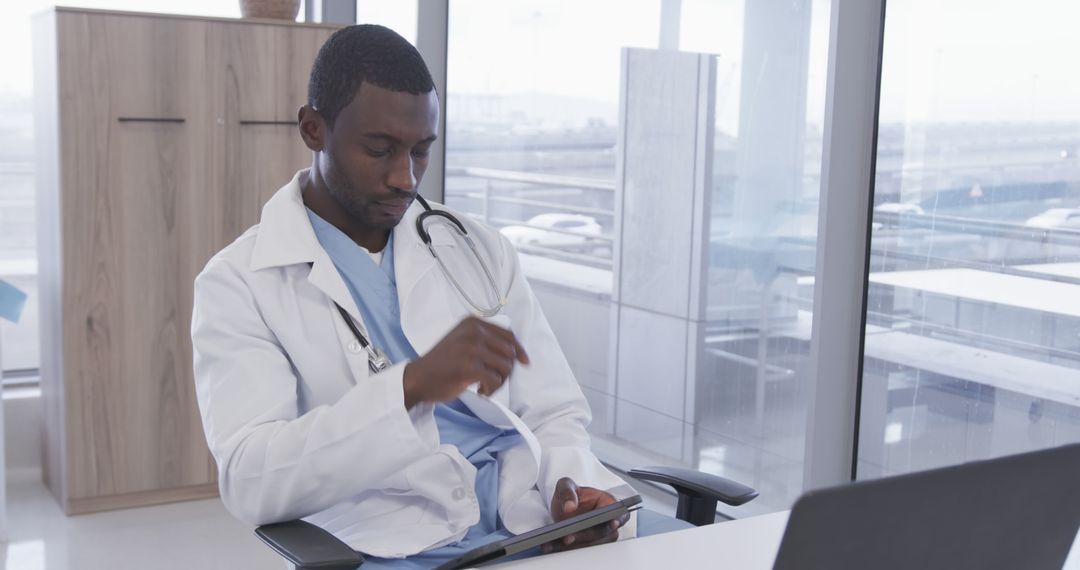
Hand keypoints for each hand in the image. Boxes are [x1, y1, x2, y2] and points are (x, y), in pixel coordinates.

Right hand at [402, 316, 528, 407]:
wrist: (418, 378)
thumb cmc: (442, 364)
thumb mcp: (463, 341)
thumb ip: (485, 341)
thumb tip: (517, 352)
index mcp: (473, 322)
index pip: (508, 334)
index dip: (519, 350)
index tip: (524, 362)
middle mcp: (473, 331)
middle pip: (510, 352)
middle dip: (506, 370)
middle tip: (492, 380)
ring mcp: (471, 348)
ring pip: (505, 367)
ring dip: (499, 382)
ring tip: (484, 386)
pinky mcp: (469, 366)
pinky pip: (496, 380)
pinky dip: (491, 389)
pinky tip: (479, 390)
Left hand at [542, 477, 627, 553]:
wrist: (563, 508)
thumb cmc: (570, 495)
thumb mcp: (565, 485)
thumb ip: (567, 492)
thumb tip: (570, 506)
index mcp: (607, 502)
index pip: (619, 512)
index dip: (618, 518)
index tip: (612, 523)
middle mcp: (607, 521)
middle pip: (602, 532)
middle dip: (586, 535)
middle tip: (569, 536)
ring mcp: (599, 535)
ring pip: (592, 544)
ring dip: (576, 544)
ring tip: (558, 541)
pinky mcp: (588, 545)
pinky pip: (580, 549)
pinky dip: (567, 549)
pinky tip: (554, 545)